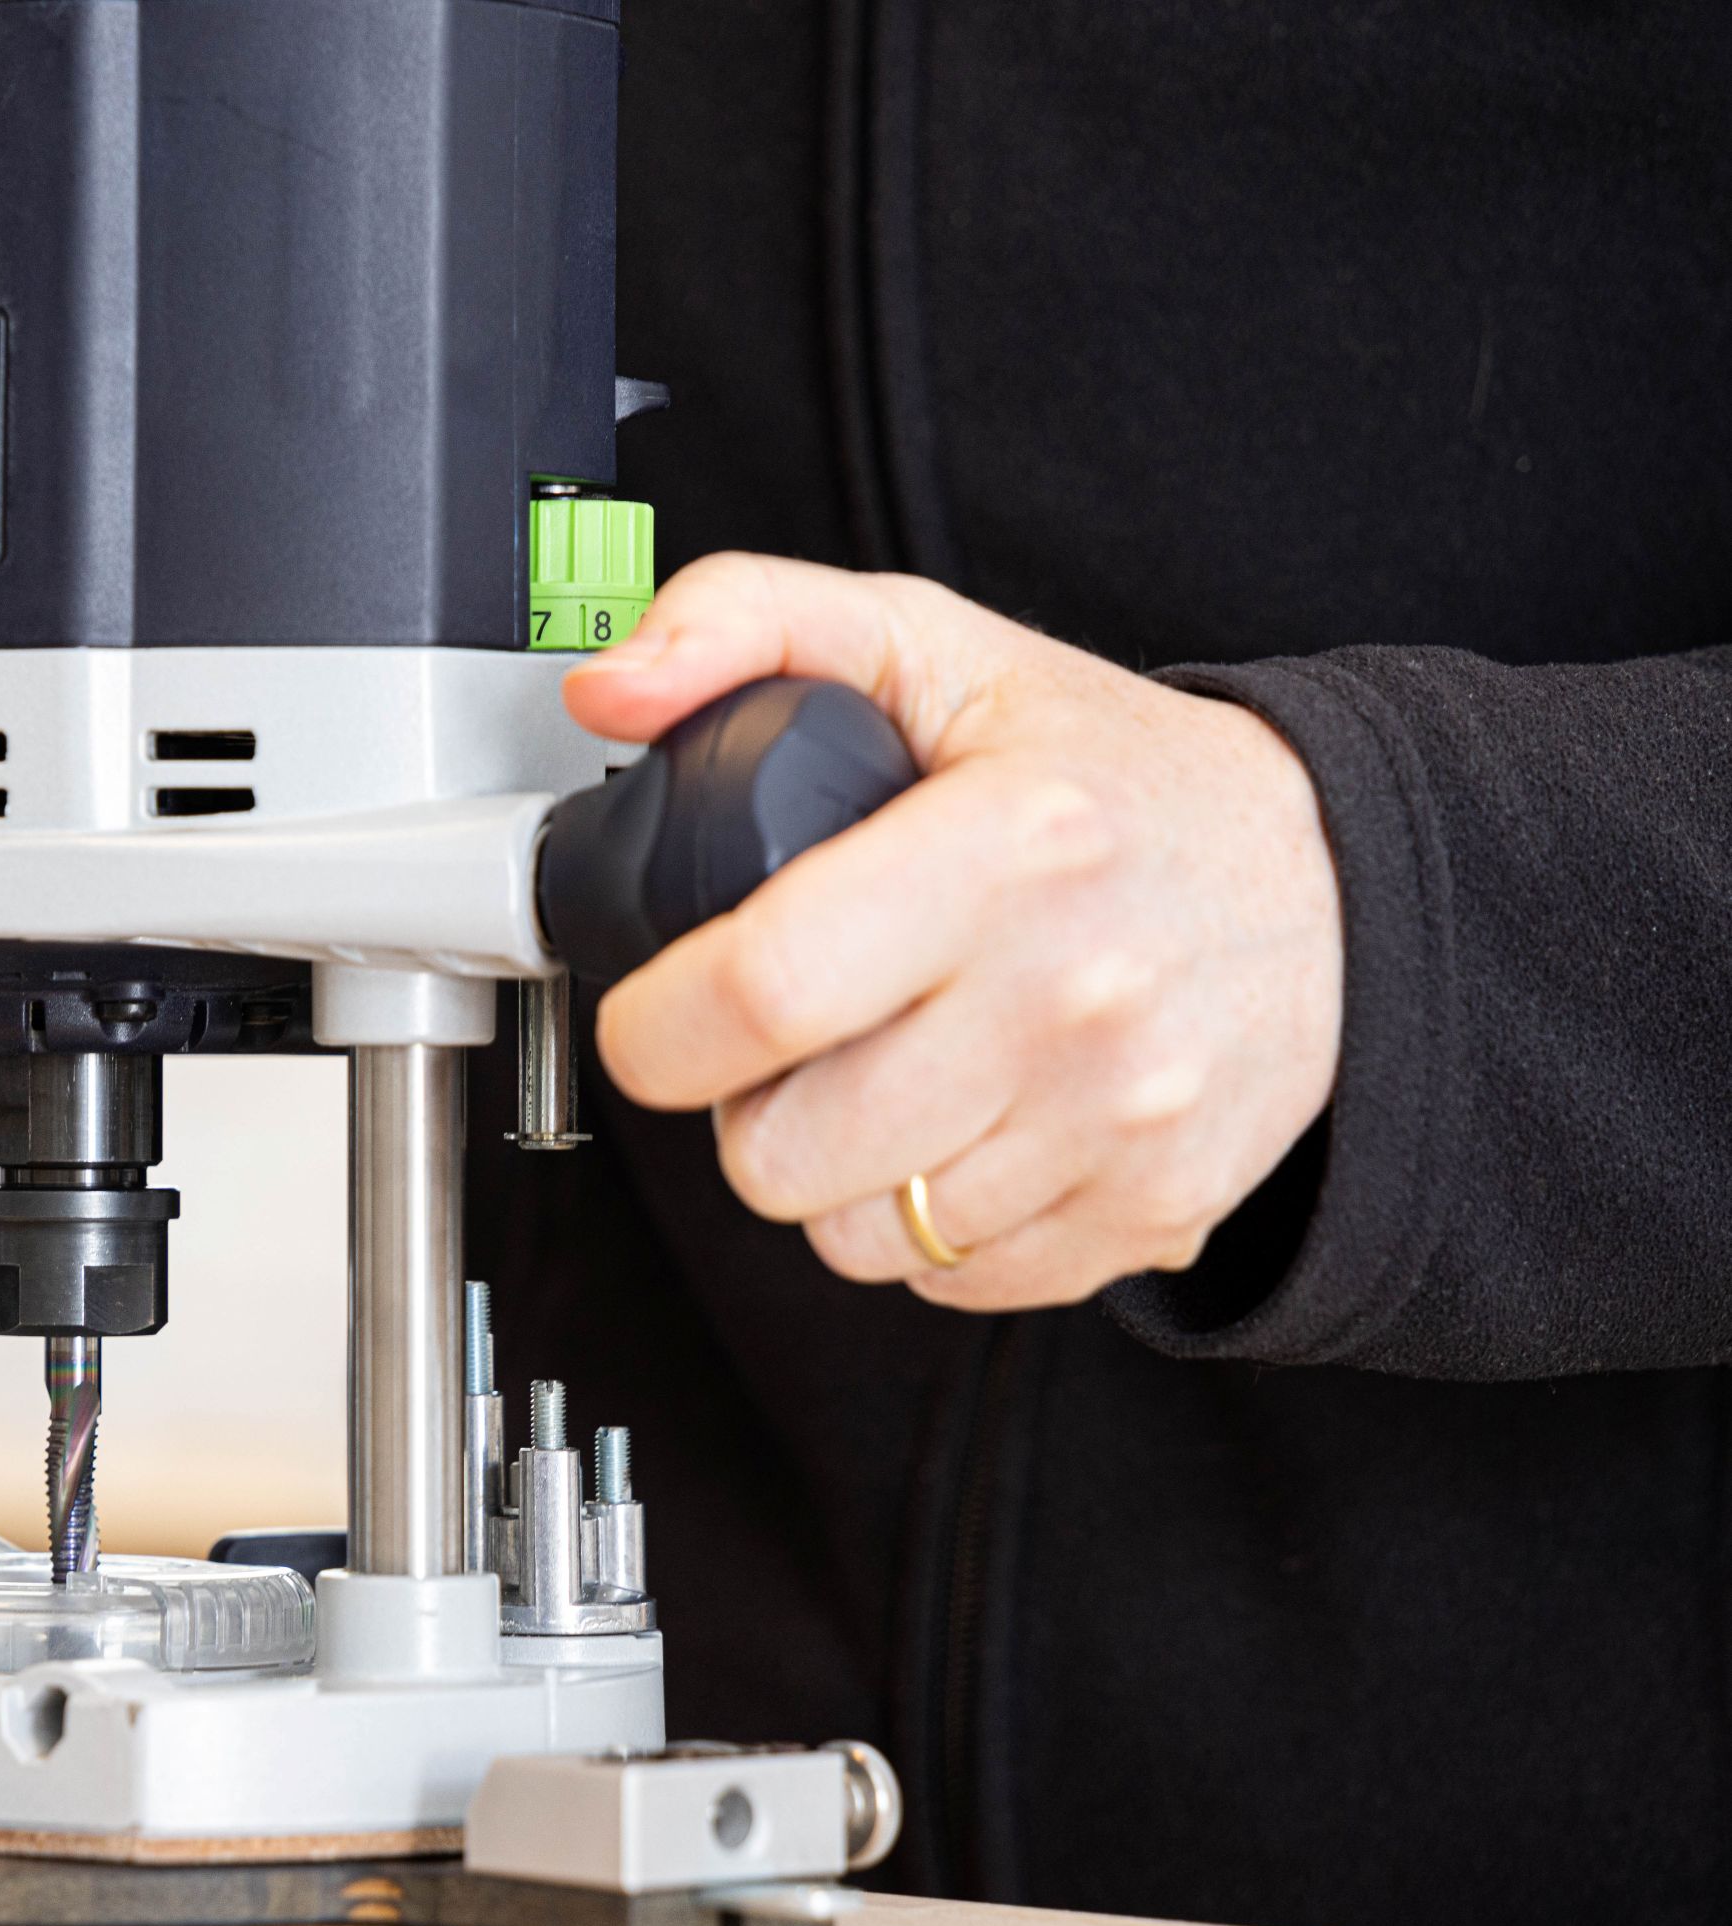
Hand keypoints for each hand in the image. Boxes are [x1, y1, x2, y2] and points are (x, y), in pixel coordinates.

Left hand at [560, 554, 1342, 1310]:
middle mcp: (1072, 997)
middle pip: (780, 1152)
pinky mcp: (1151, 1210)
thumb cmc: (1113, 776)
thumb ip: (748, 624)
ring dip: (831, 1169)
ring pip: (852, 1234)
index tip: (656, 1014)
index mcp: (1007, 850)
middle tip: (788, 1039)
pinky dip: (924, 1222)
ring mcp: (1118, 1121)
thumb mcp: (931, 646)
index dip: (659, 1028)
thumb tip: (611, 682)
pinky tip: (959, 1124)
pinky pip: (947, 1278)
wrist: (1338, 882)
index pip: (762, 991)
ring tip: (879, 1072)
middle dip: (742, 1105)